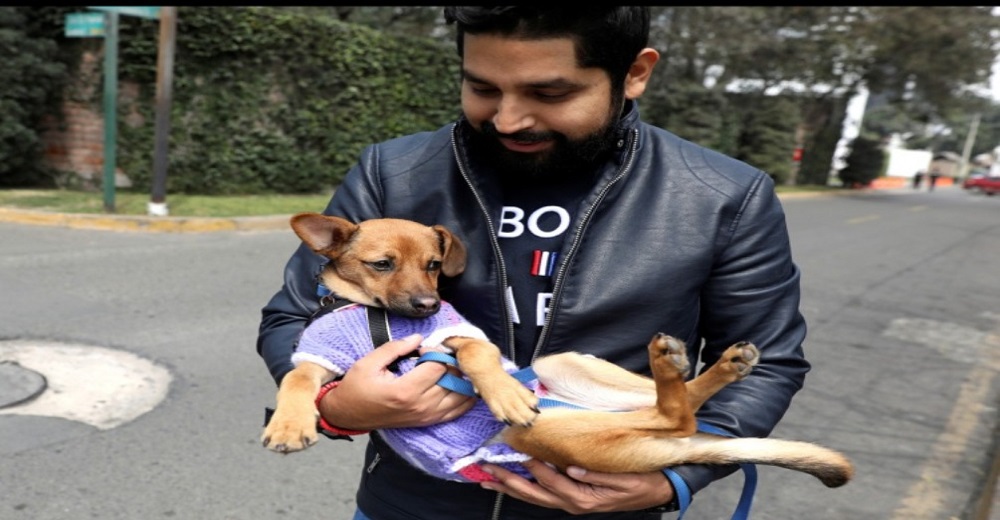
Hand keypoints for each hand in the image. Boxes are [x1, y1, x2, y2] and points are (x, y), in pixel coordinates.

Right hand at [317, 333, 475, 429]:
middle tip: (441, 355)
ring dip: (462, 379)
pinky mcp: (428, 421)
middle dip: (451, 364)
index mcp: (405, 390)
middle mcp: (420, 406)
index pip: (438, 367)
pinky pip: (457, 411)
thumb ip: (395, 348)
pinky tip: (463, 385)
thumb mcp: (368, 363)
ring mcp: (426, 416)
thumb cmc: (356, 388)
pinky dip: (465, 398)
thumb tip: (418, 338)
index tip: (424, 349)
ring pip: (460, 396)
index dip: (436, 352)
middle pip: (453, 380)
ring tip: (453, 367)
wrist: (348, 415)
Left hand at [479, 459, 673, 513]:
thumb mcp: (623, 477)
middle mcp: (573, 503)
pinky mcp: (571, 498)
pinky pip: (542, 495)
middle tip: (488, 471)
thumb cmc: (641, 481)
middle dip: (509, 482)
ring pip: (534, 497)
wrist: (656, 491)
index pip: (553, 481)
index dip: (535, 467)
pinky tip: (511, 482)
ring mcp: (571, 502)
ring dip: (510, 487)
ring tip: (489, 479)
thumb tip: (570, 466)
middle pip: (535, 494)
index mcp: (584, 498)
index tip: (519, 453)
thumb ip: (595, 473)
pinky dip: (524, 489)